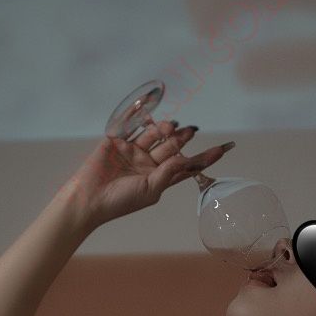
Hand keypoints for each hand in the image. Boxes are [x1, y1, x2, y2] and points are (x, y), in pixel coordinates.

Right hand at [64, 119, 234, 227]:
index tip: (225, 149)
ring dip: (165, 129)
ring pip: (155, 135)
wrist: (90, 198)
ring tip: (173, 127)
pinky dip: (143, 119)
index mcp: (160, 178)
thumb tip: (185, 157)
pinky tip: (153, 114)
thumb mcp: (151, 189)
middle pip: (172, 147)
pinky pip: (134, 127)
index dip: (205, 158)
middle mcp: (150, 163)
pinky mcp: (119, 141)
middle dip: (183, 139)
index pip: (188, 166)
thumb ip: (169, 172)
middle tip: (192, 130)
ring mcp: (134, 151)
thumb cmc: (121, 201)